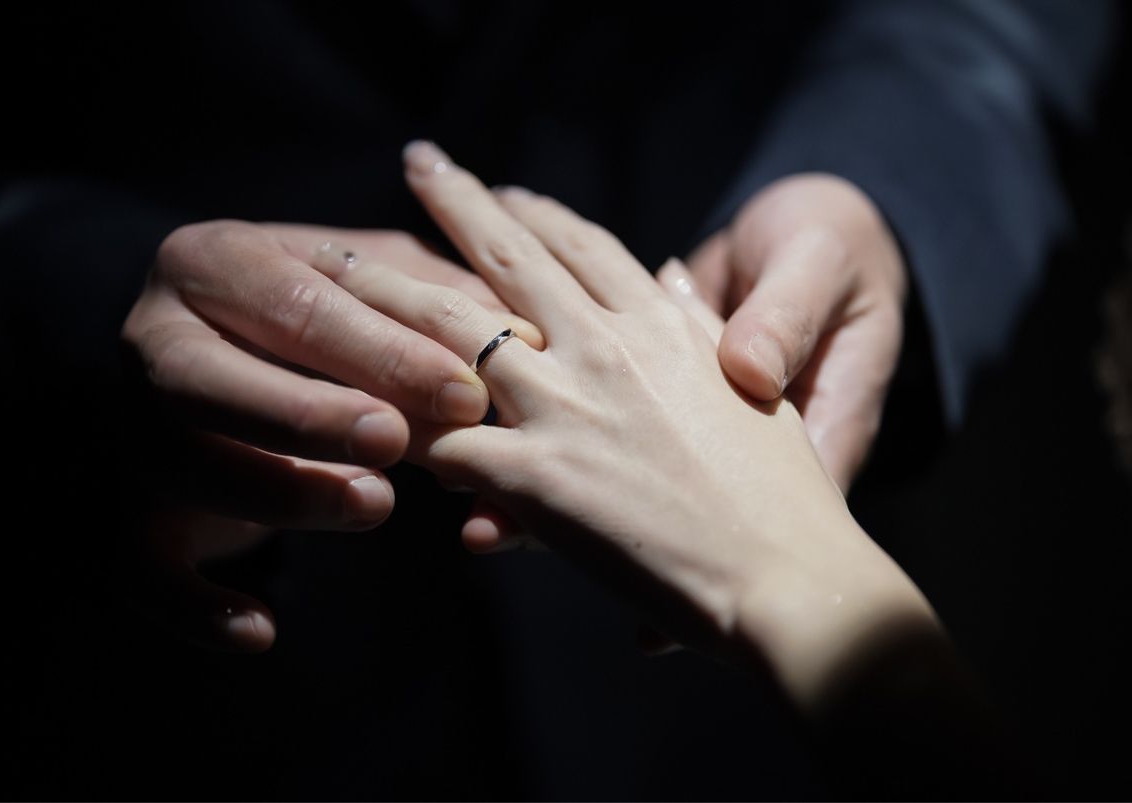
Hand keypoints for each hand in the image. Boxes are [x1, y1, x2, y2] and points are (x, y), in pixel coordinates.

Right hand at [120, 221, 540, 650]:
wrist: (204, 347)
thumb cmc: (317, 311)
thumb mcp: (371, 284)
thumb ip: (436, 300)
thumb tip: (525, 343)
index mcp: (220, 263)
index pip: (298, 301)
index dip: (383, 349)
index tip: (465, 393)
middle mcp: (157, 339)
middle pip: (215, 377)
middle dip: (312, 413)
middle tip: (398, 443)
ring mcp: (135, 430)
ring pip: (187, 467)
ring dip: (280, 494)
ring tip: (374, 506)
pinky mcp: (133, 513)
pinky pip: (141, 568)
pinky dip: (194, 608)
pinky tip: (260, 631)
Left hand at [328, 142, 932, 709]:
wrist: (789, 574)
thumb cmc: (782, 496)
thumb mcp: (752, 393)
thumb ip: (702, 331)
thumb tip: (674, 280)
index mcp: (662, 328)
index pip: (585, 245)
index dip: (538, 211)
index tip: (502, 187)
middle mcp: (608, 350)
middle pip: (511, 256)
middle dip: (457, 200)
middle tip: (417, 163)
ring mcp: (568, 408)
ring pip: (455, 330)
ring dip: (392, 293)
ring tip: (342, 269)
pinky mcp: (539, 477)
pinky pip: (449, 444)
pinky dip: (414, 436)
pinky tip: (380, 430)